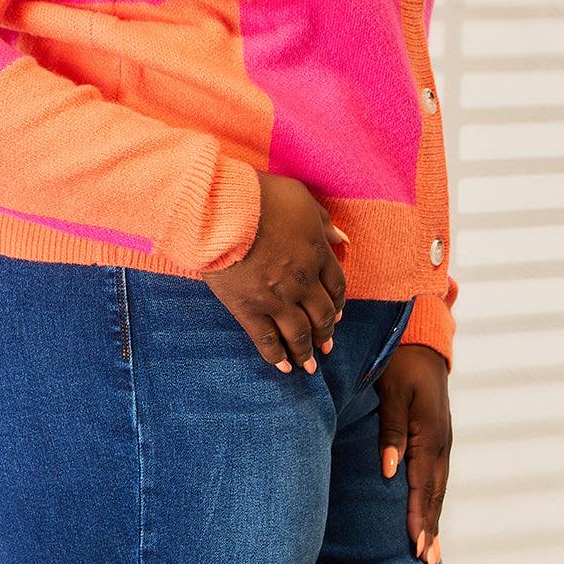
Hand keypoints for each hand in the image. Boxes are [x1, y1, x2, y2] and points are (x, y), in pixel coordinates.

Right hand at [201, 171, 347, 375]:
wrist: (221, 209)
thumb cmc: (260, 195)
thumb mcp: (299, 197)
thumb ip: (322, 221)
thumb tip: (341, 239)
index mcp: (316, 253)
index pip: (336, 286)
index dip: (337, 304)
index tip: (336, 315)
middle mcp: (302, 281)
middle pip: (322, 315)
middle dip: (326, 334)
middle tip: (326, 347)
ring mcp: (276, 298)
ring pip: (299, 334)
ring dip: (306, 352)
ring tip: (308, 367)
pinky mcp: (248, 309)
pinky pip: (267, 340)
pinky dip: (277, 357)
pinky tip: (283, 368)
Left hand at [375, 344, 450, 563]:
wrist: (421, 339)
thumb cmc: (400, 362)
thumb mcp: (392, 392)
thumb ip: (392, 431)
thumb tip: (389, 472)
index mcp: (429, 433)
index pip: (423, 485)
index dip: (419, 518)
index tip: (417, 549)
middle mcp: (440, 441)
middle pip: (435, 494)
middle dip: (431, 530)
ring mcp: (442, 440)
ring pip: (438, 488)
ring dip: (434, 520)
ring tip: (431, 553)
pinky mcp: (437, 436)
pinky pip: (436, 476)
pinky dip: (434, 501)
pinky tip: (429, 515)